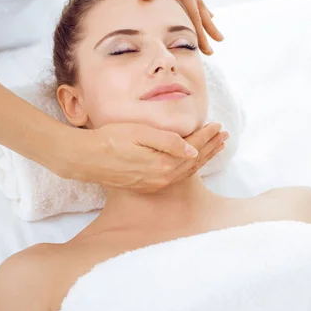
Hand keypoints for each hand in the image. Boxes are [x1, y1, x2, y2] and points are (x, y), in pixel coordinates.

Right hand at [60, 122, 228, 192]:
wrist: (86, 159)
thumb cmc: (110, 140)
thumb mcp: (140, 134)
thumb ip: (168, 141)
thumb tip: (192, 149)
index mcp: (163, 163)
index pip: (193, 147)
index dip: (207, 136)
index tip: (218, 125)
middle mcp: (162, 178)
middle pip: (193, 161)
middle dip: (210, 147)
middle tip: (224, 136)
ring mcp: (154, 184)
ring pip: (186, 171)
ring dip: (202, 158)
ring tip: (215, 148)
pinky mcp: (146, 185)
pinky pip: (175, 177)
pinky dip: (188, 168)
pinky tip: (191, 163)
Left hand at [137, 0, 222, 53]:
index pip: (191, 12)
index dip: (198, 32)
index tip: (205, 48)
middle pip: (199, 11)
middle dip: (206, 31)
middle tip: (213, 50)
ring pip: (198, 2)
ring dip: (205, 19)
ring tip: (215, 32)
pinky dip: (198, 4)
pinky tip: (200, 6)